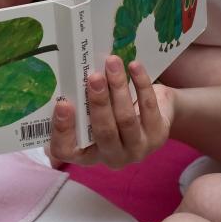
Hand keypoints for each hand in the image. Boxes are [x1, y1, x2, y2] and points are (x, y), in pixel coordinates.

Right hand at [49, 57, 171, 167]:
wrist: (156, 116)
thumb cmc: (114, 111)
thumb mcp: (94, 112)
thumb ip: (83, 104)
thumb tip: (73, 76)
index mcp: (86, 154)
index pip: (66, 151)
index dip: (62, 130)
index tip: (62, 103)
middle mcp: (111, 158)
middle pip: (103, 132)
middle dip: (98, 103)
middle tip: (94, 77)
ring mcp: (137, 150)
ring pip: (126, 119)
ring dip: (118, 87)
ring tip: (113, 63)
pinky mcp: (158, 136)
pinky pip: (148, 107)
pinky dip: (140, 83)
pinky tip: (134, 66)